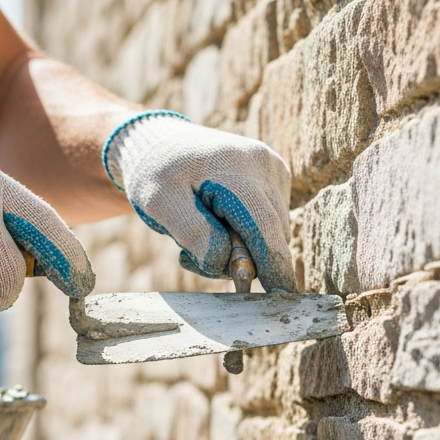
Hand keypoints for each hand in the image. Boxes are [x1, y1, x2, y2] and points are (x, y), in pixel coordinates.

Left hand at [104, 112, 295, 291]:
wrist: (160, 143)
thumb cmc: (156, 174)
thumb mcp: (159, 204)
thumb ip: (193, 232)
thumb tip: (227, 261)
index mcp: (236, 169)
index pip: (263, 226)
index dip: (274, 264)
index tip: (284, 296)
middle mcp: (263, 165)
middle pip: (270, 233)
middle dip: (241, 259)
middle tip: (191, 256)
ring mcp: (272, 169)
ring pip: (272, 231)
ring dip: (241, 247)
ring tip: (199, 234)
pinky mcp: (274, 177)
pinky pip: (269, 220)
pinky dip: (246, 233)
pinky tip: (216, 222)